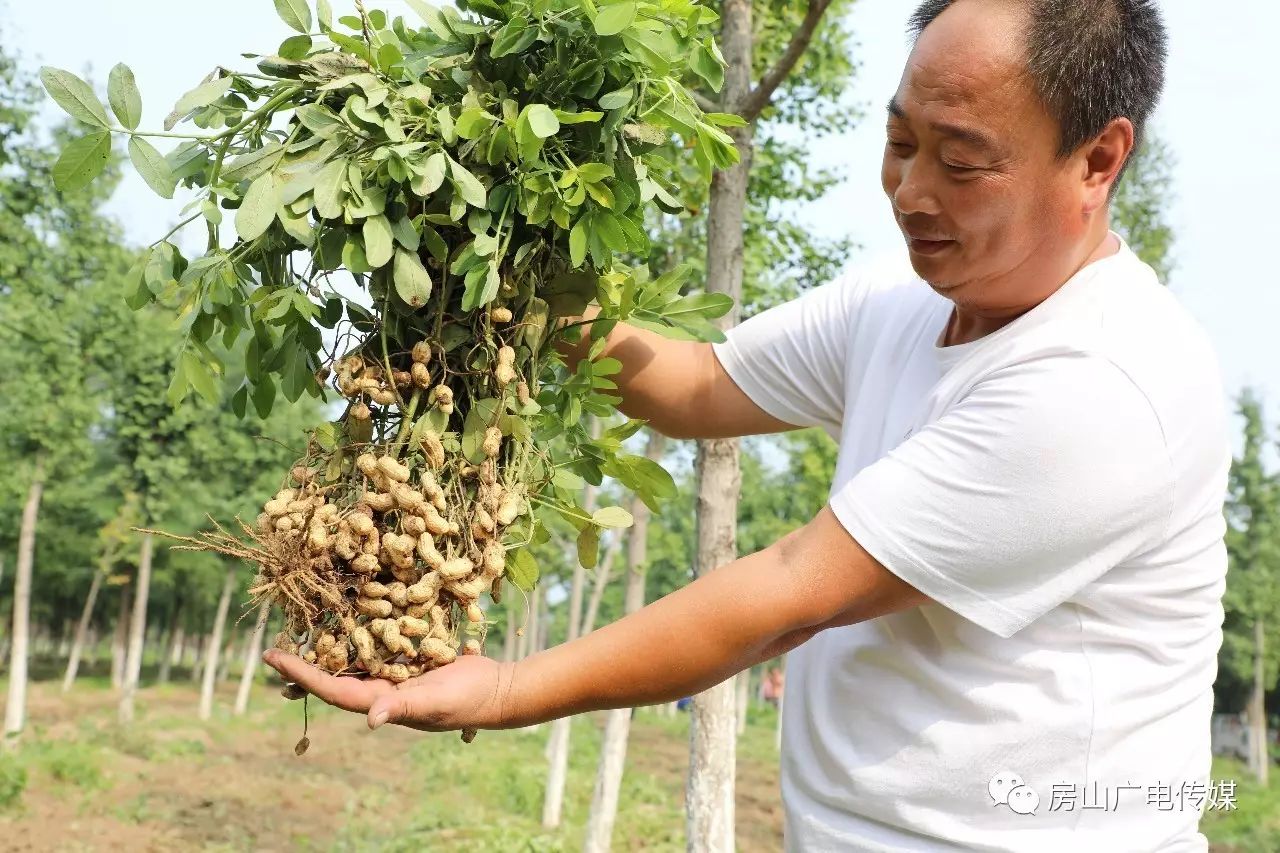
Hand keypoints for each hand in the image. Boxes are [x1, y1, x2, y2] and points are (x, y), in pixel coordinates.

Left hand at [262, 649, 516, 731]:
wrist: (500, 689)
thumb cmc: (468, 700)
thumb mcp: (435, 702)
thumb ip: (403, 706)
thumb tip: (371, 720)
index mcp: (381, 701)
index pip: (332, 689)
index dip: (301, 674)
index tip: (273, 657)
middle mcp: (383, 689)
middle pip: (335, 675)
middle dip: (305, 663)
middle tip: (275, 647)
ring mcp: (396, 674)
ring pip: (354, 658)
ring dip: (330, 646)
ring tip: (304, 628)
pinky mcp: (411, 658)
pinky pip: (380, 643)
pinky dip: (363, 630)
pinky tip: (351, 613)